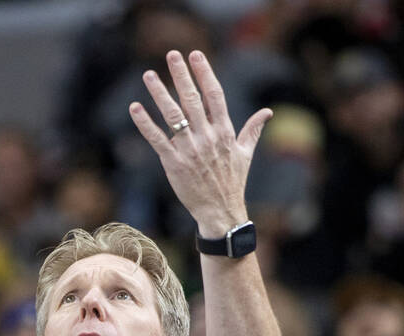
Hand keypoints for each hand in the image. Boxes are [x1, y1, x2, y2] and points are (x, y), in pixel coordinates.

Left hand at [129, 50, 271, 236]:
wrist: (220, 212)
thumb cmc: (232, 183)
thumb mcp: (245, 154)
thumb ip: (253, 130)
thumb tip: (267, 113)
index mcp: (224, 132)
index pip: (214, 95)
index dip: (204, 73)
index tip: (196, 55)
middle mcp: (207, 137)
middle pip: (192, 99)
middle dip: (181, 75)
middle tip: (172, 54)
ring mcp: (189, 150)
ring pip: (173, 116)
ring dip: (159, 93)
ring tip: (148, 75)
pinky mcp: (173, 163)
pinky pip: (156, 139)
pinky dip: (145, 123)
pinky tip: (135, 107)